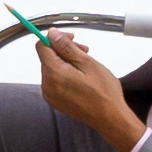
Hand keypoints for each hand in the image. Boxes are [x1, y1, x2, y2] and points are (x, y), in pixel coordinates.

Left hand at [31, 25, 136, 150]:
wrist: (109, 117)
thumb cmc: (103, 92)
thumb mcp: (87, 63)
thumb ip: (66, 47)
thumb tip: (51, 34)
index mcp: (54, 74)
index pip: (41, 46)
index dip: (55, 38)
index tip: (71, 37)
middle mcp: (47, 85)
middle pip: (47, 57)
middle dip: (64, 50)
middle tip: (84, 51)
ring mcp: (49, 94)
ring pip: (51, 68)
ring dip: (66, 62)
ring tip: (85, 64)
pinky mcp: (54, 100)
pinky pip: (55, 80)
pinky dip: (65, 74)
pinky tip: (81, 76)